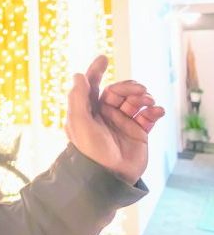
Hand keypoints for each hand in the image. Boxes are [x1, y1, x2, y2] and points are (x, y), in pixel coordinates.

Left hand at [65, 55, 165, 184]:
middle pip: (117, 91)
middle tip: (138, 90)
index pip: (92, 86)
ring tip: (147, 101)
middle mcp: (105, 115)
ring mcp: (122, 123)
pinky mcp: (138, 133)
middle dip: (128, 86)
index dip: (95, 71)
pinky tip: (157, 110)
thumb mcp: (79, 123)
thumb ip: (78, 99)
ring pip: (134, 101)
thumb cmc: (90, 151)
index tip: (103, 58)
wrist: (109, 177)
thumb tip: (78, 75)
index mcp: (88, 111)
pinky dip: (155, 110)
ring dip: (142, 96)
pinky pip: (148, 116)